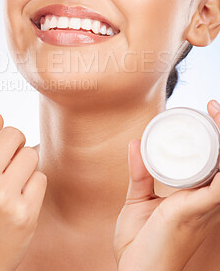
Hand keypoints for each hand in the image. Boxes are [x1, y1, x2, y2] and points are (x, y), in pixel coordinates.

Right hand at [0, 80, 46, 270]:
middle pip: (14, 133)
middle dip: (14, 143)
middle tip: (6, 162)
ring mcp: (1, 198)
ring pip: (31, 153)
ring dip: (24, 164)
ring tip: (10, 184)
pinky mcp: (24, 213)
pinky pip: (40, 176)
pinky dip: (33, 184)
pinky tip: (19, 201)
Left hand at [113, 100, 219, 270]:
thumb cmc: (141, 242)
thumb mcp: (138, 200)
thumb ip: (139, 173)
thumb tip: (135, 142)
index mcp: (194, 194)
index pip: (213, 160)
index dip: (215, 137)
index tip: (206, 112)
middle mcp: (204, 198)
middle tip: (212, 106)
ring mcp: (202, 204)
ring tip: (215, 112)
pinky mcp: (193, 210)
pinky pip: (217, 187)